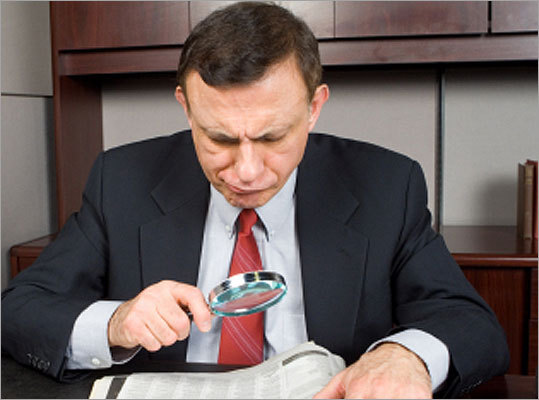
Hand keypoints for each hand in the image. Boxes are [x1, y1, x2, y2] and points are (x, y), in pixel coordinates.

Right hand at [108, 280, 211, 350]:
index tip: (205, 325)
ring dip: (167, 339)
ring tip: (160, 330)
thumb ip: (193, 306)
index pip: (192, 295)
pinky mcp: (133, 324)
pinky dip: (155, 344)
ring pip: (168, 336)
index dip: (202, 312)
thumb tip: (211, 314)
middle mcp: (156, 295)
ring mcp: (143, 308)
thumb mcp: (173, 300)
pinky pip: (154, 344)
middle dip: (181, 332)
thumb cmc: (153, 308)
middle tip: (175, 329)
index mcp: (170, 287)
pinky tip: (150, 334)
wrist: (125, 315)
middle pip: (181, 323)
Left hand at [314, 343, 431, 398]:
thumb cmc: (374, 366)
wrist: (401, 352)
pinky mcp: (418, 396)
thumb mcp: (346, 377)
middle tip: (370, 397)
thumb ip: (329, 394)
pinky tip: (397, 397)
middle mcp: (378, 392)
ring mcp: (399, 395)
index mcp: (359, 389)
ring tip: (384, 396)